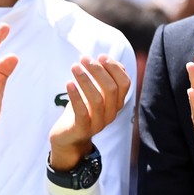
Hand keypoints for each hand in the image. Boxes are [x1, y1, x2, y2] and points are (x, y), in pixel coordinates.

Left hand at [48, 55, 130, 170]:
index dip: (114, 68)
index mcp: (117, 103)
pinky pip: (82, 113)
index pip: (124, 83)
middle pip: (111, 88)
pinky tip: (69, 83)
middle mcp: (111, 113)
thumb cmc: (82, 110)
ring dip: (85, 80)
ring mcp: (98, 123)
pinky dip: (76, 96)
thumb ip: (103, 79)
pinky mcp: (83, 130)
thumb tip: (106, 59)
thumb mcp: (95, 93)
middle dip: (98, 70)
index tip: (100, 56)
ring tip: (74, 67)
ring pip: (97, 99)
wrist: (69, 138)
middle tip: (83, 58)